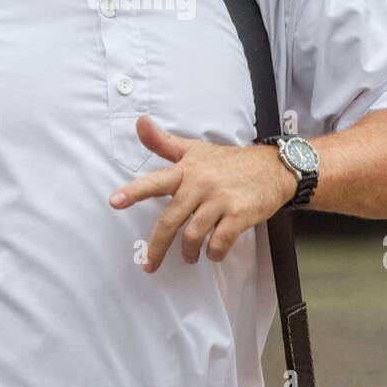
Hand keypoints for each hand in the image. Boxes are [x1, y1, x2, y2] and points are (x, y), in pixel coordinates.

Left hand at [109, 115, 296, 271]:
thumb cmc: (228, 161)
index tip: (114, 202)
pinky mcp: (239, 215)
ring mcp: (220, 200)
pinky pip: (219, 242)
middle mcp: (200, 185)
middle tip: (149, 264)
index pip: (156, 181)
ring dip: (188, 252)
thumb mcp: (194, 149)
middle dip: (157, 247)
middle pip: (171, 221)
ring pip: (193, 235)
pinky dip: (214, 253)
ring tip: (189, 256)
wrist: (272, 167)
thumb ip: (163, 143)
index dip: (134, 191)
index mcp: (186, 170)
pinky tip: (213, 253)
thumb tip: (139, 122)